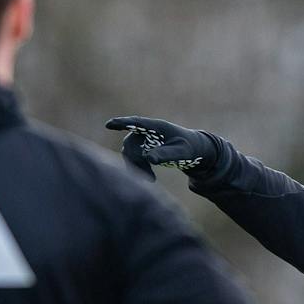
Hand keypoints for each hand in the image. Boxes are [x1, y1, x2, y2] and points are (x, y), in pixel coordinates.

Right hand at [104, 116, 218, 180]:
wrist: (194, 150)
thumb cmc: (190, 148)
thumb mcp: (182, 152)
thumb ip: (167, 154)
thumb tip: (149, 159)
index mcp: (158, 127)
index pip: (137, 123)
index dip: (122, 123)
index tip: (108, 124)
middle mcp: (148, 131)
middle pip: (131, 143)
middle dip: (136, 160)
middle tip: (149, 178)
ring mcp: (145, 139)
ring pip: (130, 151)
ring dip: (137, 166)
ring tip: (151, 180)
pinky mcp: (144, 148)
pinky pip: (134, 157)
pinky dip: (139, 168)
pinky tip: (151, 179)